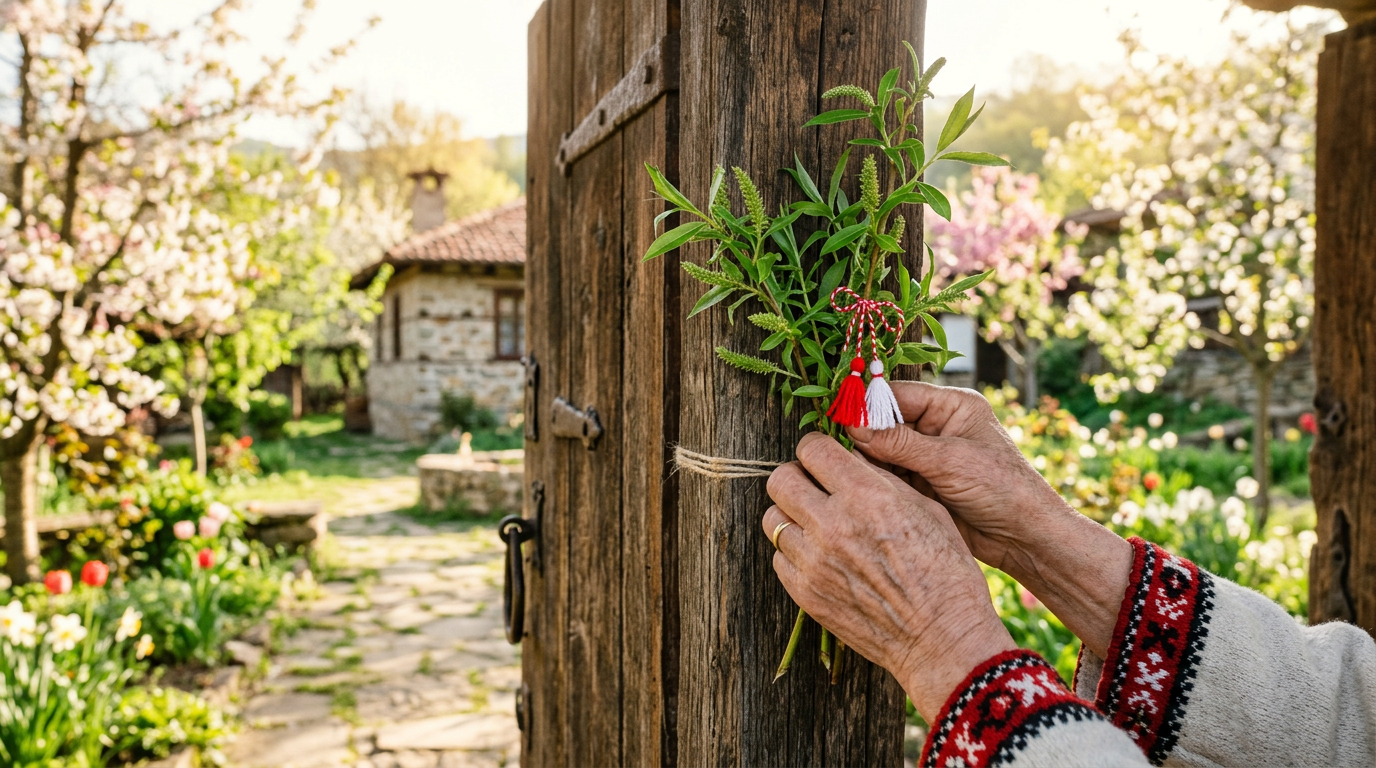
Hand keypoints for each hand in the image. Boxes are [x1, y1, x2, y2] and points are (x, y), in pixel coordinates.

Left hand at [763, 431, 1014, 720]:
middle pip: (779, 480)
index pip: (812, 449)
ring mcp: (814, 562)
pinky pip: (780, 559)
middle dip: (797, 478)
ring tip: (816, 525)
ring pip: (772, 520)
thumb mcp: (927, 509)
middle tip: (814, 489)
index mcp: (867, 496)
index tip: (825, 459)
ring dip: (792, 516)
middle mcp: (833, 525)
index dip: (818, 449)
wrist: (942, 639)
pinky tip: (822, 558)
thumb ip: (881, 480)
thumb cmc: (946, 572)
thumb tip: (851, 459)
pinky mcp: (806, 594)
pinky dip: (795, 554)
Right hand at [845, 382, 1060, 569]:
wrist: (1025, 538)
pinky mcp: (922, 484)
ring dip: (866, 460)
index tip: (836, 414)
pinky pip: (889, 476)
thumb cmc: (1001, 488)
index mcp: (952, 406)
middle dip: (863, 434)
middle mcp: (938, 427)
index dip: (866, 404)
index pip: (898, 394)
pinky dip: (874, 480)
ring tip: (842, 468)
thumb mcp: (949, 461)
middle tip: (833, 445)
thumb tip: (853, 426)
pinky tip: (857, 486)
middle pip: (886, 422)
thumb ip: (899, 443)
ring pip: (883, 451)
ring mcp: (929, 457)